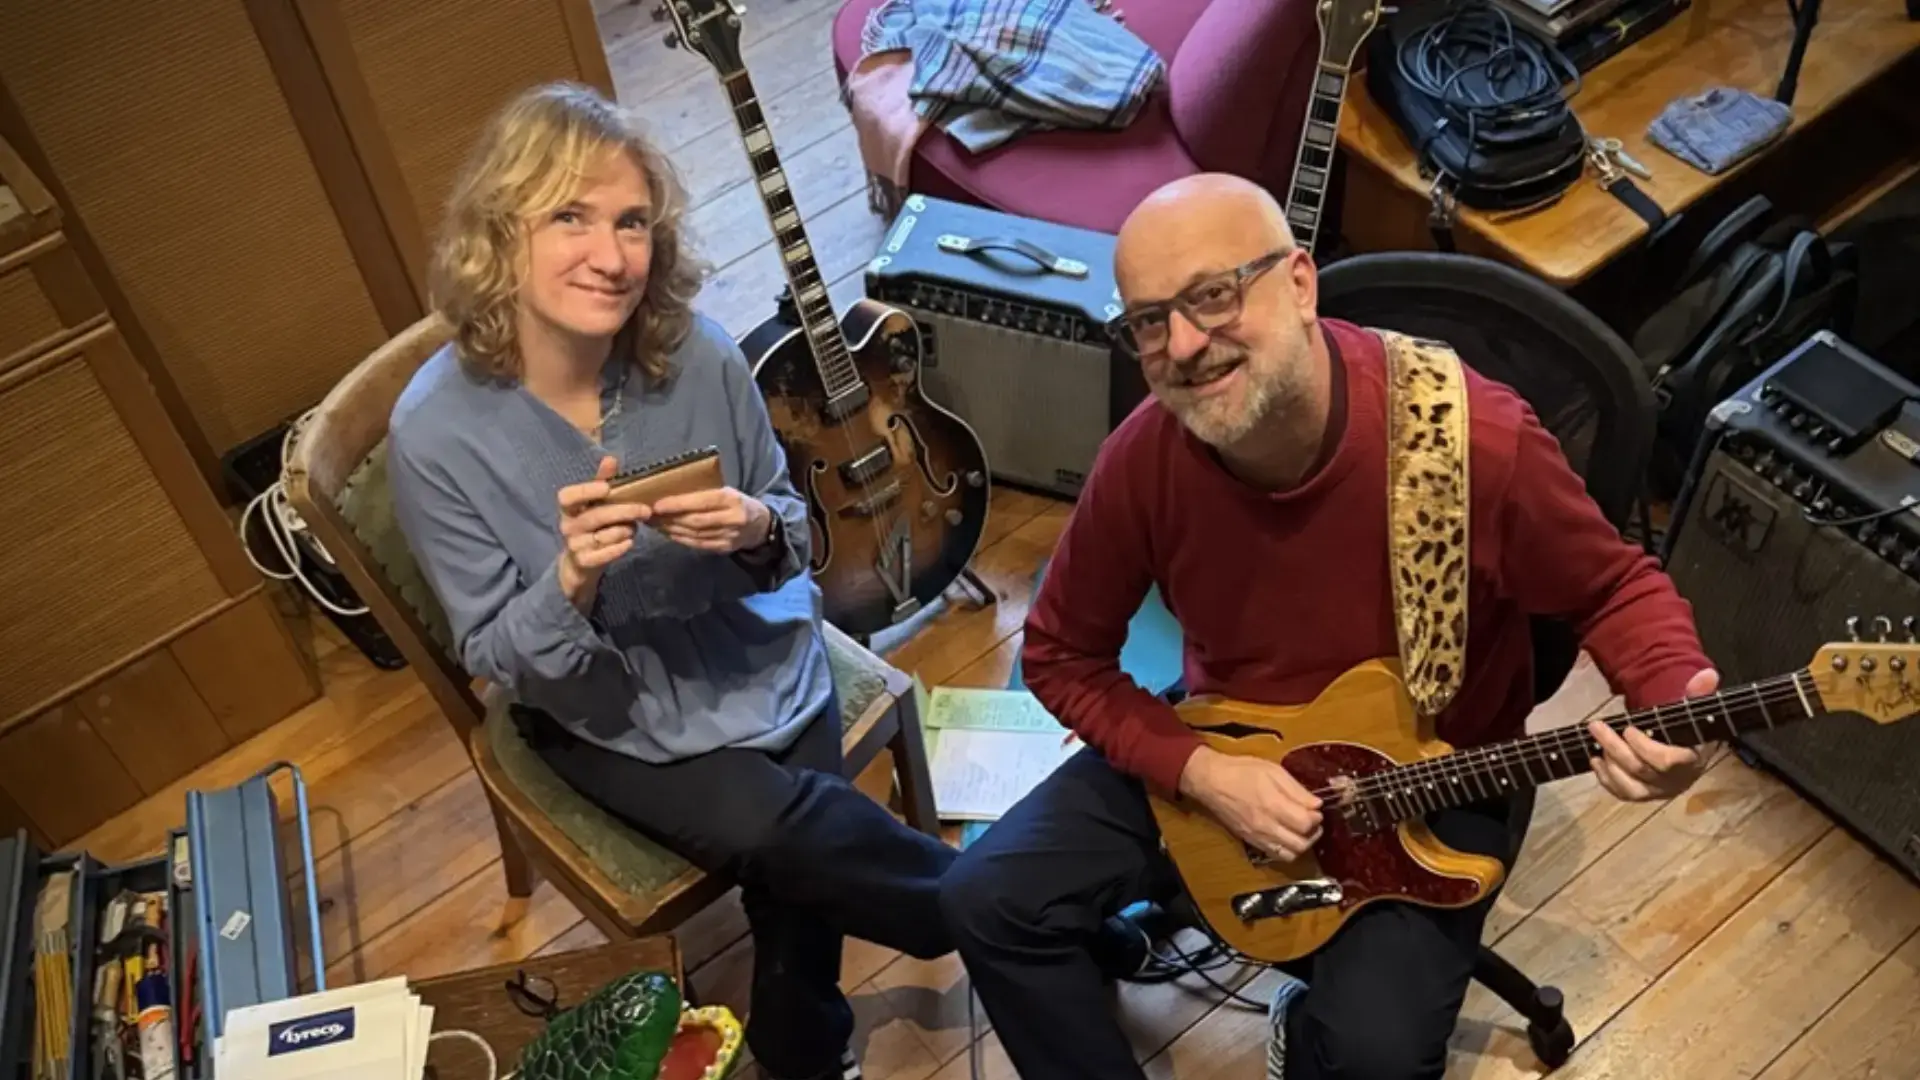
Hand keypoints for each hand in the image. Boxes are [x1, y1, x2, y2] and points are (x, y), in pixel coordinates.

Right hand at [555, 456, 652, 608]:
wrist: (580, 563)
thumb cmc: (591, 526)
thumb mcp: (594, 504)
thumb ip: (602, 482)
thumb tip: (611, 458)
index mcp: (568, 508)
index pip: (568, 496)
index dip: (586, 491)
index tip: (607, 488)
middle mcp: (567, 525)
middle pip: (597, 516)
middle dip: (625, 511)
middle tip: (646, 510)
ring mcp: (574, 545)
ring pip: (606, 535)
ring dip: (626, 531)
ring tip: (632, 528)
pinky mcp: (584, 562)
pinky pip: (607, 553)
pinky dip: (621, 547)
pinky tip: (629, 542)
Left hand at [647, 486, 772, 553]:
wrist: (760, 525)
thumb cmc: (737, 502)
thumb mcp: (727, 491)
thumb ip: (705, 492)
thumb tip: (671, 491)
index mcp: (732, 499)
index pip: (702, 501)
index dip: (678, 504)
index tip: (657, 505)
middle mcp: (732, 519)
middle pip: (695, 521)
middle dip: (670, 519)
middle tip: (650, 515)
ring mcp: (729, 536)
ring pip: (694, 534)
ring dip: (671, 529)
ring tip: (655, 523)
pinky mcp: (724, 548)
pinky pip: (698, 544)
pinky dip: (680, 539)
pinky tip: (669, 533)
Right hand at [1178, 746, 1323, 861]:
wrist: (1212, 781)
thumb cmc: (1242, 771)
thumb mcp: (1273, 771)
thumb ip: (1296, 790)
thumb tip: (1316, 804)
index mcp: (1273, 805)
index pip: (1306, 824)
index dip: (1316, 817)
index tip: (1315, 808)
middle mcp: (1266, 826)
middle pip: (1301, 844)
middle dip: (1313, 834)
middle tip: (1312, 821)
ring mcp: (1258, 837)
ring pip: (1290, 855)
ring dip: (1302, 845)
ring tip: (1302, 830)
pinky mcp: (1251, 842)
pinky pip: (1276, 855)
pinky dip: (1287, 850)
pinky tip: (1287, 836)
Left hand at [1589, 668, 1720, 801]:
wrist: (1685, 752)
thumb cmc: (1685, 730)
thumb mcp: (1692, 710)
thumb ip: (1698, 694)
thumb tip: (1707, 674)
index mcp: (1691, 761)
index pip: (1667, 761)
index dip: (1644, 747)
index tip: (1628, 729)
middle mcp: (1675, 781)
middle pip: (1641, 770)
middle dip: (1614, 747)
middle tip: (1596, 726)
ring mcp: (1658, 792)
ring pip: (1630, 787)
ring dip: (1609, 764)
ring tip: (1597, 744)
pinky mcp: (1644, 795)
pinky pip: (1622, 794)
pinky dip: (1606, 779)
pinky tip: (1596, 760)